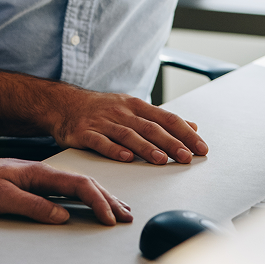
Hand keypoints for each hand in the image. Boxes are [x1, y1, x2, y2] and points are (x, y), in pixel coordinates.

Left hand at [0, 149, 133, 225]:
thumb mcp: (3, 198)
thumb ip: (33, 205)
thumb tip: (62, 215)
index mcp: (40, 173)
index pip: (79, 185)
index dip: (98, 202)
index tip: (110, 218)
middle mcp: (44, 173)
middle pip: (86, 183)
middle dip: (109, 199)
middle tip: (127, 216)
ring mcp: (41, 177)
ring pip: (80, 185)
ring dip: (101, 197)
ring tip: (119, 209)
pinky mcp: (36, 183)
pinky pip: (69, 189)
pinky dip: (86, 196)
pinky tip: (90, 202)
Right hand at [43, 85, 208, 164]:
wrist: (64, 104)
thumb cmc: (102, 109)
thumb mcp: (133, 108)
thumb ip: (162, 119)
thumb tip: (192, 126)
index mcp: (135, 106)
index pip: (166, 118)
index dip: (184, 133)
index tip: (201, 148)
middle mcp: (121, 112)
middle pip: (150, 127)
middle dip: (171, 143)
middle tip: (187, 157)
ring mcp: (102, 122)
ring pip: (128, 135)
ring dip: (146, 148)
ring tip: (162, 160)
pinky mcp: (84, 133)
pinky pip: (100, 142)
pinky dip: (114, 150)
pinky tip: (126, 158)